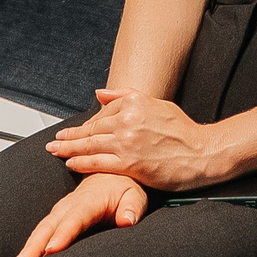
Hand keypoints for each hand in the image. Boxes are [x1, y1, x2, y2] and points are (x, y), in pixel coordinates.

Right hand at [13, 172, 147, 256]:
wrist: (112, 173)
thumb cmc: (125, 187)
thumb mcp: (135, 195)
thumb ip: (132, 207)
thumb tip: (127, 220)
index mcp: (90, 200)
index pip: (75, 218)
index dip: (63, 234)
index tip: (52, 249)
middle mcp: (71, 204)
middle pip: (50, 225)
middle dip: (35, 244)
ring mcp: (62, 210)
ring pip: (42, 228)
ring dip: (29, 245)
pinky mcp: (58, 216)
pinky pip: (43, 230)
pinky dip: (32, 243)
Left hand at [44, 87, 227, 191]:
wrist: (201, 153)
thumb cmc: (182, 131)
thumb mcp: (156, 104)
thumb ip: (125, 97)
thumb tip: (99, 93)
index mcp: (135, 102)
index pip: (102, 113)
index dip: (86, 125)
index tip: (74, 130)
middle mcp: (128, 119)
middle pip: (91, 129)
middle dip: (69, 136)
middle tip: (54, 141)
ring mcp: (127, 142)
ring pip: (90, 145)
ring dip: (69, 149)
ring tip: (56, 151)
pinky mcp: (129, 163)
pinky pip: (98, 163)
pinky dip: (82, 163)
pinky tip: (71, 164)